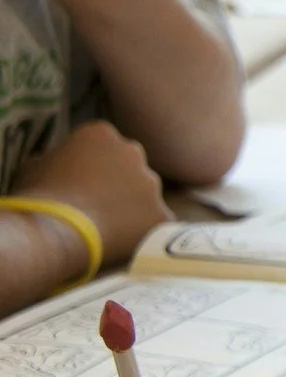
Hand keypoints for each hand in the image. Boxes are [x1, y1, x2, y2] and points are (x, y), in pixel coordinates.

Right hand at [15, 119, 171, 265]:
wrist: (57, 230)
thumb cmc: (38, 196)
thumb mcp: (33, 167)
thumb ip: (54, 159)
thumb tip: (57, 164)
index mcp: (100, 134)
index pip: (100, 145)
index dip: (87, 165)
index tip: (77, 182)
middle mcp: (133, 152)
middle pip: (127, 166)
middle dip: (115, 182)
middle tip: (94, 204)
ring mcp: (151, 183)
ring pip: (143, 194)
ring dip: (129, 206)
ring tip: (103, 226)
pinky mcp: (161, 213)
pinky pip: (154, 222)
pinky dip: (141, 232)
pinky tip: (120, 242)